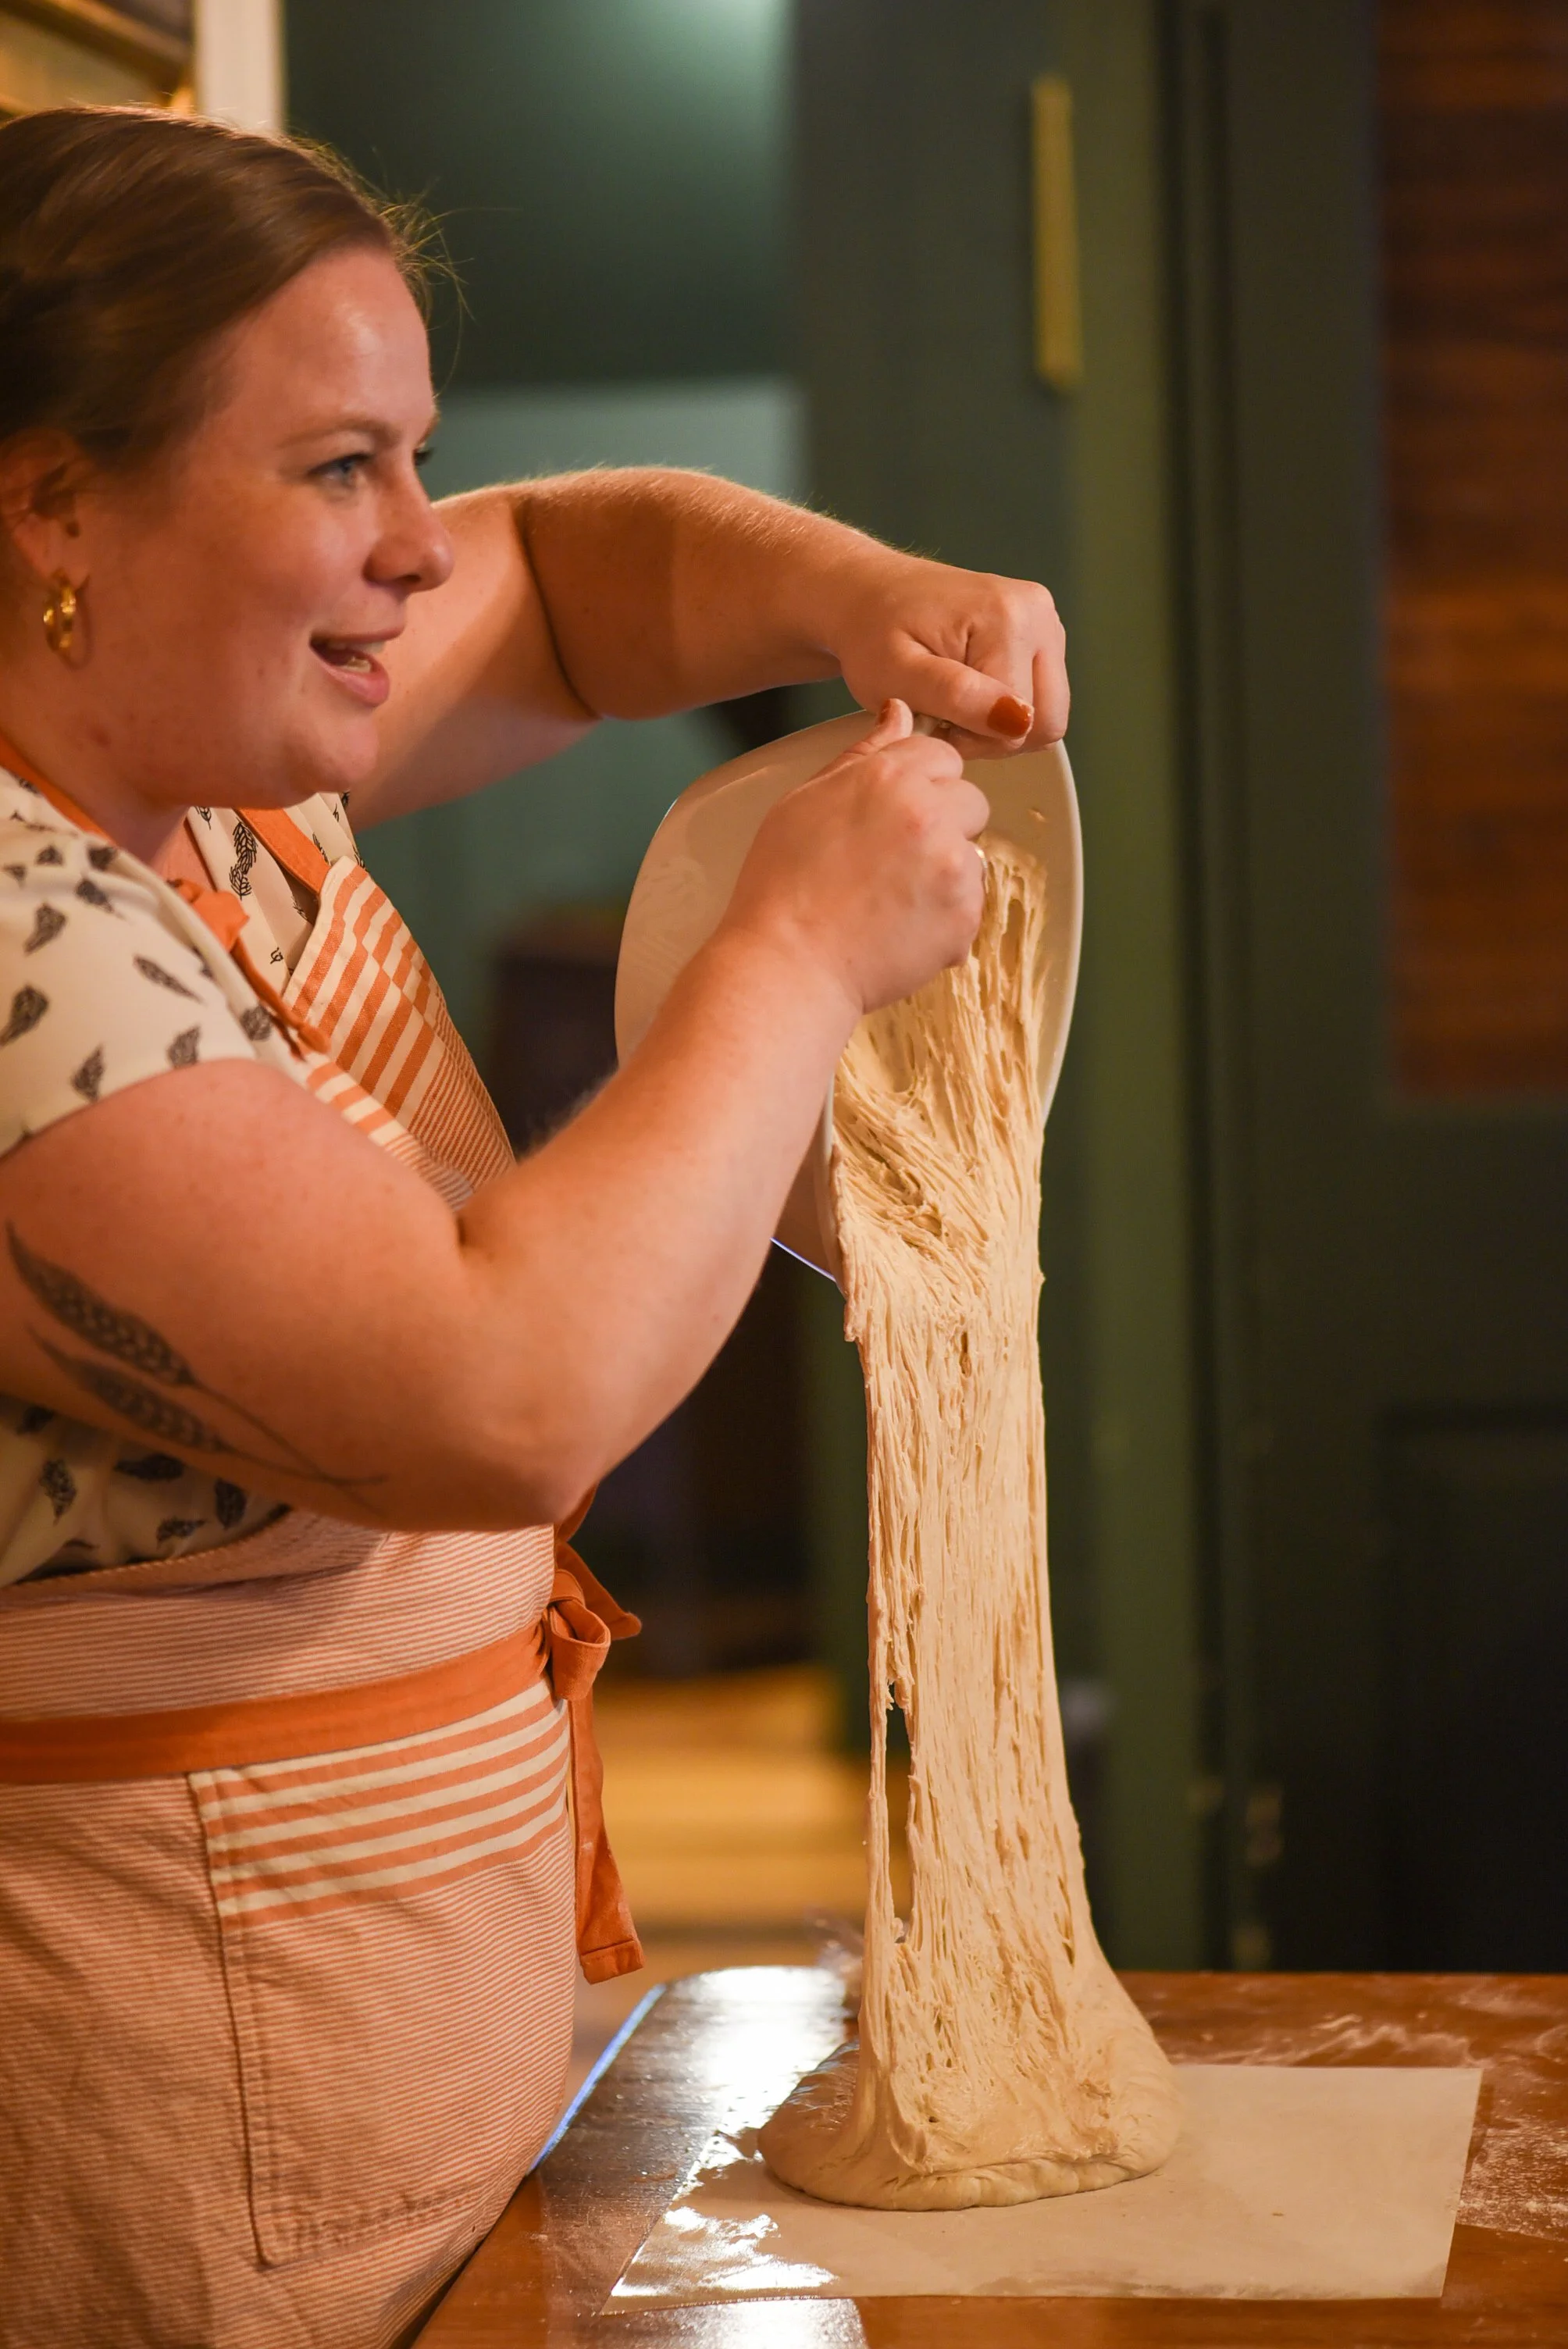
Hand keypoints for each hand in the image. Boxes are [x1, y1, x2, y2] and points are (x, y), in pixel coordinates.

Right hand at [720, 699, 991, 1018]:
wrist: (787, 966)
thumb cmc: (782, 888)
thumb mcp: (805, 801)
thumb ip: (863, 753)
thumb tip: (899, 710)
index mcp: (889, 776)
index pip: (941, 755)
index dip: (921, 785)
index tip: (897, 815)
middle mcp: (928, 813)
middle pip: (971, 801)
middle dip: (944, 825)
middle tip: (894, 862)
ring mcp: (952, 865)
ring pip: (974, 855)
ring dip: (945, 874)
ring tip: (891, 901)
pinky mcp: (964, 915)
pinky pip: (971, 906)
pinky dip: (945, 920)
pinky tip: (899, 929)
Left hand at [826, 544, 1068, 760]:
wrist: (868, 594)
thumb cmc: (873, 632)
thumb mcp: (896, 674)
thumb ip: (955, 695)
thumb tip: (1017, 719)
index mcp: (1009, 618)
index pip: (1021, 724)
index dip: (974, 739)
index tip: (932, 720)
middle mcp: (1038, 613)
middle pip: (1046, 721)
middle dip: (993, 734)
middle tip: (943, 715)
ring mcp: (1045, 621)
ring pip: (1046, 715)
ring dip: (999, 725)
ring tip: (951, 702)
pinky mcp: (1042, 633)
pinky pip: (1040, 698)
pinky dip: (1004, 709)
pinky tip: (968, 692)